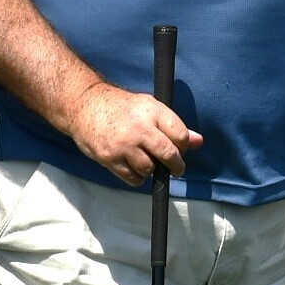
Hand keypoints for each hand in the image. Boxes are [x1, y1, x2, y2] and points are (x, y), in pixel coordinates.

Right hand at [68, 81, 201, 186]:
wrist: (85, 106)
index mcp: (152, 110)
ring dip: (151, 170)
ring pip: (150, 169)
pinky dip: (137, 177)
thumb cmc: (120, 107)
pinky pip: (133, 179)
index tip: (180, 150)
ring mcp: (124, 144)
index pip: (180, 135)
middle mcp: (139, 127)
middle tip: (175, 168)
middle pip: (168, 155)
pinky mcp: (110, 158)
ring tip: (145, 160)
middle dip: (176, 166)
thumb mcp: (149, 107)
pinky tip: (133, 165)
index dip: (183, 147)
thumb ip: (173, 126)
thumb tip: (198, 141)